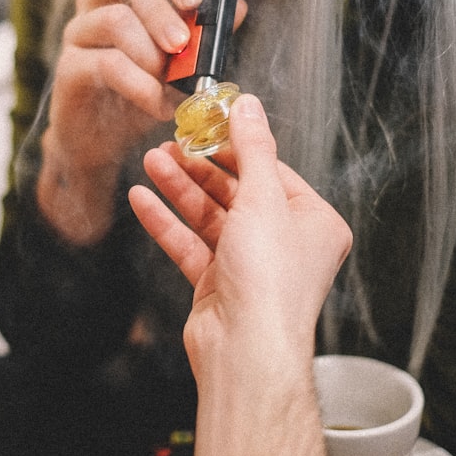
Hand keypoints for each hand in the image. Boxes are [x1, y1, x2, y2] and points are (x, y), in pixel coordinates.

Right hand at [39, 0, 245, 244]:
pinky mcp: (68, 66)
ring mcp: (80, 30)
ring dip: (153, 53)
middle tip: (183, 42)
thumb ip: (206, 34)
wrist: (103, 143)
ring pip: (116, 20)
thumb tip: (237, 6)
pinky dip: (141, 86)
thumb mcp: (183, 63)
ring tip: (172, 82)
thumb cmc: (142, 94)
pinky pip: (107, 64)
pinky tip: (159, 105)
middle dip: (160, 4)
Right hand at [128, 94, 349, 455]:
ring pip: (209, 215)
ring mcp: (249, 263)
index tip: (208, 123)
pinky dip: (166, 222)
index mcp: (313, 222)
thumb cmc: (270, 283)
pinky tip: (142, 199)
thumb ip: (253, 148)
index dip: (236, 145)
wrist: (246, 349)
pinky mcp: (218, 283)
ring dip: (179, 188)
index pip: (271, 170)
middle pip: (235, 191)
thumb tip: (248, 106)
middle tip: (170, 142)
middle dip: (199, 167)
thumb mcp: (263, 198)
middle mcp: (284, 242)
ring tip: (151, 162)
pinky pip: (189, 243)